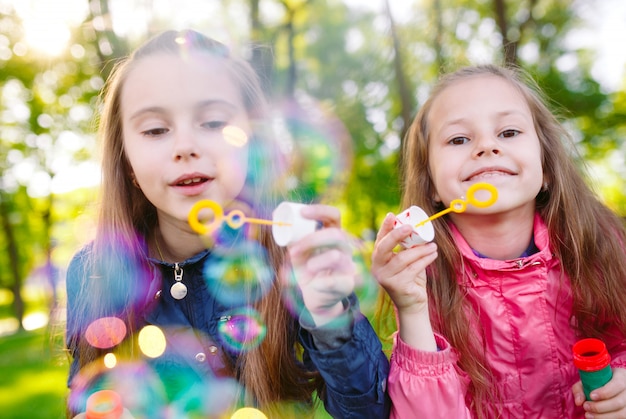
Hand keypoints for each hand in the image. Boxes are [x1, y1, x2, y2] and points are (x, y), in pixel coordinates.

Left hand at [287, 204, 357, 325]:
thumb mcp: (298, 251)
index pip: (333, 216)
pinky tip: (315, 285)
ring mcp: (348, 265)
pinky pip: (333, 281)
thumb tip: (275, 216)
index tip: (301, 213)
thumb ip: (292, 236)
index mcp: (334, 235)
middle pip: (335, 234)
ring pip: (335, 256)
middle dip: (311, 240)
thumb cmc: (307, 270)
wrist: (315, 298)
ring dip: (314, 263)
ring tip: (306, 271)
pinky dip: (319, 283)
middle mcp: (344, 248)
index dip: (319, 211)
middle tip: (293, 252)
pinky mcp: (347, 284)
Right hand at [371, 212, 437, 349]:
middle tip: (411, 227)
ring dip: (420, 250)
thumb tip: (418, 228)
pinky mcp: (397, 286)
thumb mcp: (407, 260)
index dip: (385, 226)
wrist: (412, 304)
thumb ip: (408, 247)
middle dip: (397, 235)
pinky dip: (425, 260)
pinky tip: (433, 254)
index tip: (391, 215)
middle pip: (384, 247)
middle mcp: (377, 268)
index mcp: (378, 258)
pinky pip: (413, 269)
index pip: (380, 239)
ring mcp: (385, 278)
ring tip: (433, 245)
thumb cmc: (410, 278)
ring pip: (403, 258)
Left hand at [573, 367, 625, 417]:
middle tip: (586, 406)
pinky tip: (597, 418)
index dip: (605, 392)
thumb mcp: (588, 380)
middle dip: (600, 407)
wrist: (608, 386)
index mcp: (621, 376)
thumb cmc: (597, 382)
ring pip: (622, 414)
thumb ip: (580, 388)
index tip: (591, 396)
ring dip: (603, 417)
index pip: (617, 384)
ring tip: (588, 415)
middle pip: (618, 402)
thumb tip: (578, 402)